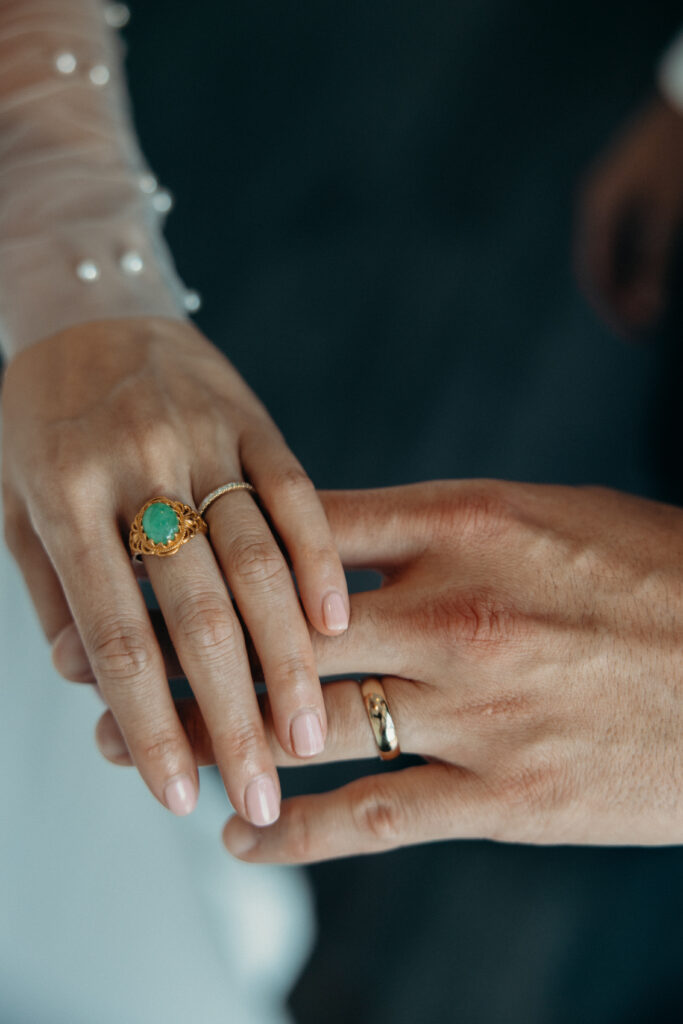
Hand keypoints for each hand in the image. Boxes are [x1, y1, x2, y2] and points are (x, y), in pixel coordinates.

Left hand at [2, 317, 348, 824]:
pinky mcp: (252, 419)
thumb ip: (52, 590)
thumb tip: (89, 679)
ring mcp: (203, 439)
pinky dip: (320, 560)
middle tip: (264, 791)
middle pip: (199, 612)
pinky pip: (297, 494)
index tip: (174, 798)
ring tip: (313, 734)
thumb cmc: (41, 422)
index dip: (148, 724)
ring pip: (259, 561)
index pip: (116, 636)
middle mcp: (139, 469)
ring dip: (290, 656)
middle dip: (233, 712)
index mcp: (64, 498)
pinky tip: (340, 623)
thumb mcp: (15, 502)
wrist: (88, 310)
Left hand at [97, 481, 682, 860]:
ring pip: (306, 727)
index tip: (154, 566)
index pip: (299, 528)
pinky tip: (243, 837)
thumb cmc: (648, 573)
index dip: (213, 549)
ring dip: (215, 740)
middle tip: (104, 667)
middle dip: (181, 647)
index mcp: (464, 521)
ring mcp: (475, 707)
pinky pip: (373, 818)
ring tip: (148, 753)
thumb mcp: (540, 514)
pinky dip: (297, 832)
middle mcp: (454, 611)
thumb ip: (435, 524)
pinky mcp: (506, 795)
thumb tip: (339, 536)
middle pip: (277, 629)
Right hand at [575, 94, 682, 333]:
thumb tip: (647, 308)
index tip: (633, 334)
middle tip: (641, 329)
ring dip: (624, 285)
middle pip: (594, 268)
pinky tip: (646, 278)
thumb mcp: (669, 211)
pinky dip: (629, 264)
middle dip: (616, 301)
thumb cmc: (678, 152)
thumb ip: (654, 261)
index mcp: (596, 209)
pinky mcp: (618, 192)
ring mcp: (602, 197)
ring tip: (647, 309)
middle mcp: (592, 205)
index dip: (612, 309)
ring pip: (605, 256)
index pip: (594, 274)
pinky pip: (615, 240)